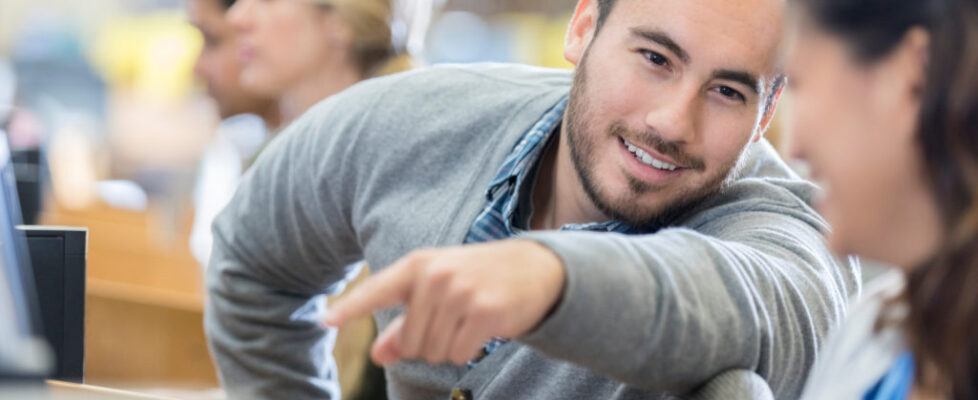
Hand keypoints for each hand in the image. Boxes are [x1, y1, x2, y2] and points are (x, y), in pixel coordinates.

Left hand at [322, 240, 565, 365]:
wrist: (534, 268)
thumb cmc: (477, 280)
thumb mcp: (436, 293)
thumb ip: (405, 324)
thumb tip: (378, 355)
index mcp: (418, 266)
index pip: (377, 290)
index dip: (350, 308)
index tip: (325, 320)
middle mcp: (435, 276)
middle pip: (411, 341)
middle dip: (428, 343)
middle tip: (453, 320)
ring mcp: (459, 293)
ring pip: (434, 350)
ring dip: (450, 347)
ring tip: (469, 320)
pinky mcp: (483, 311)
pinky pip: (459, 353)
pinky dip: (468, 350)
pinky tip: (483, 328)